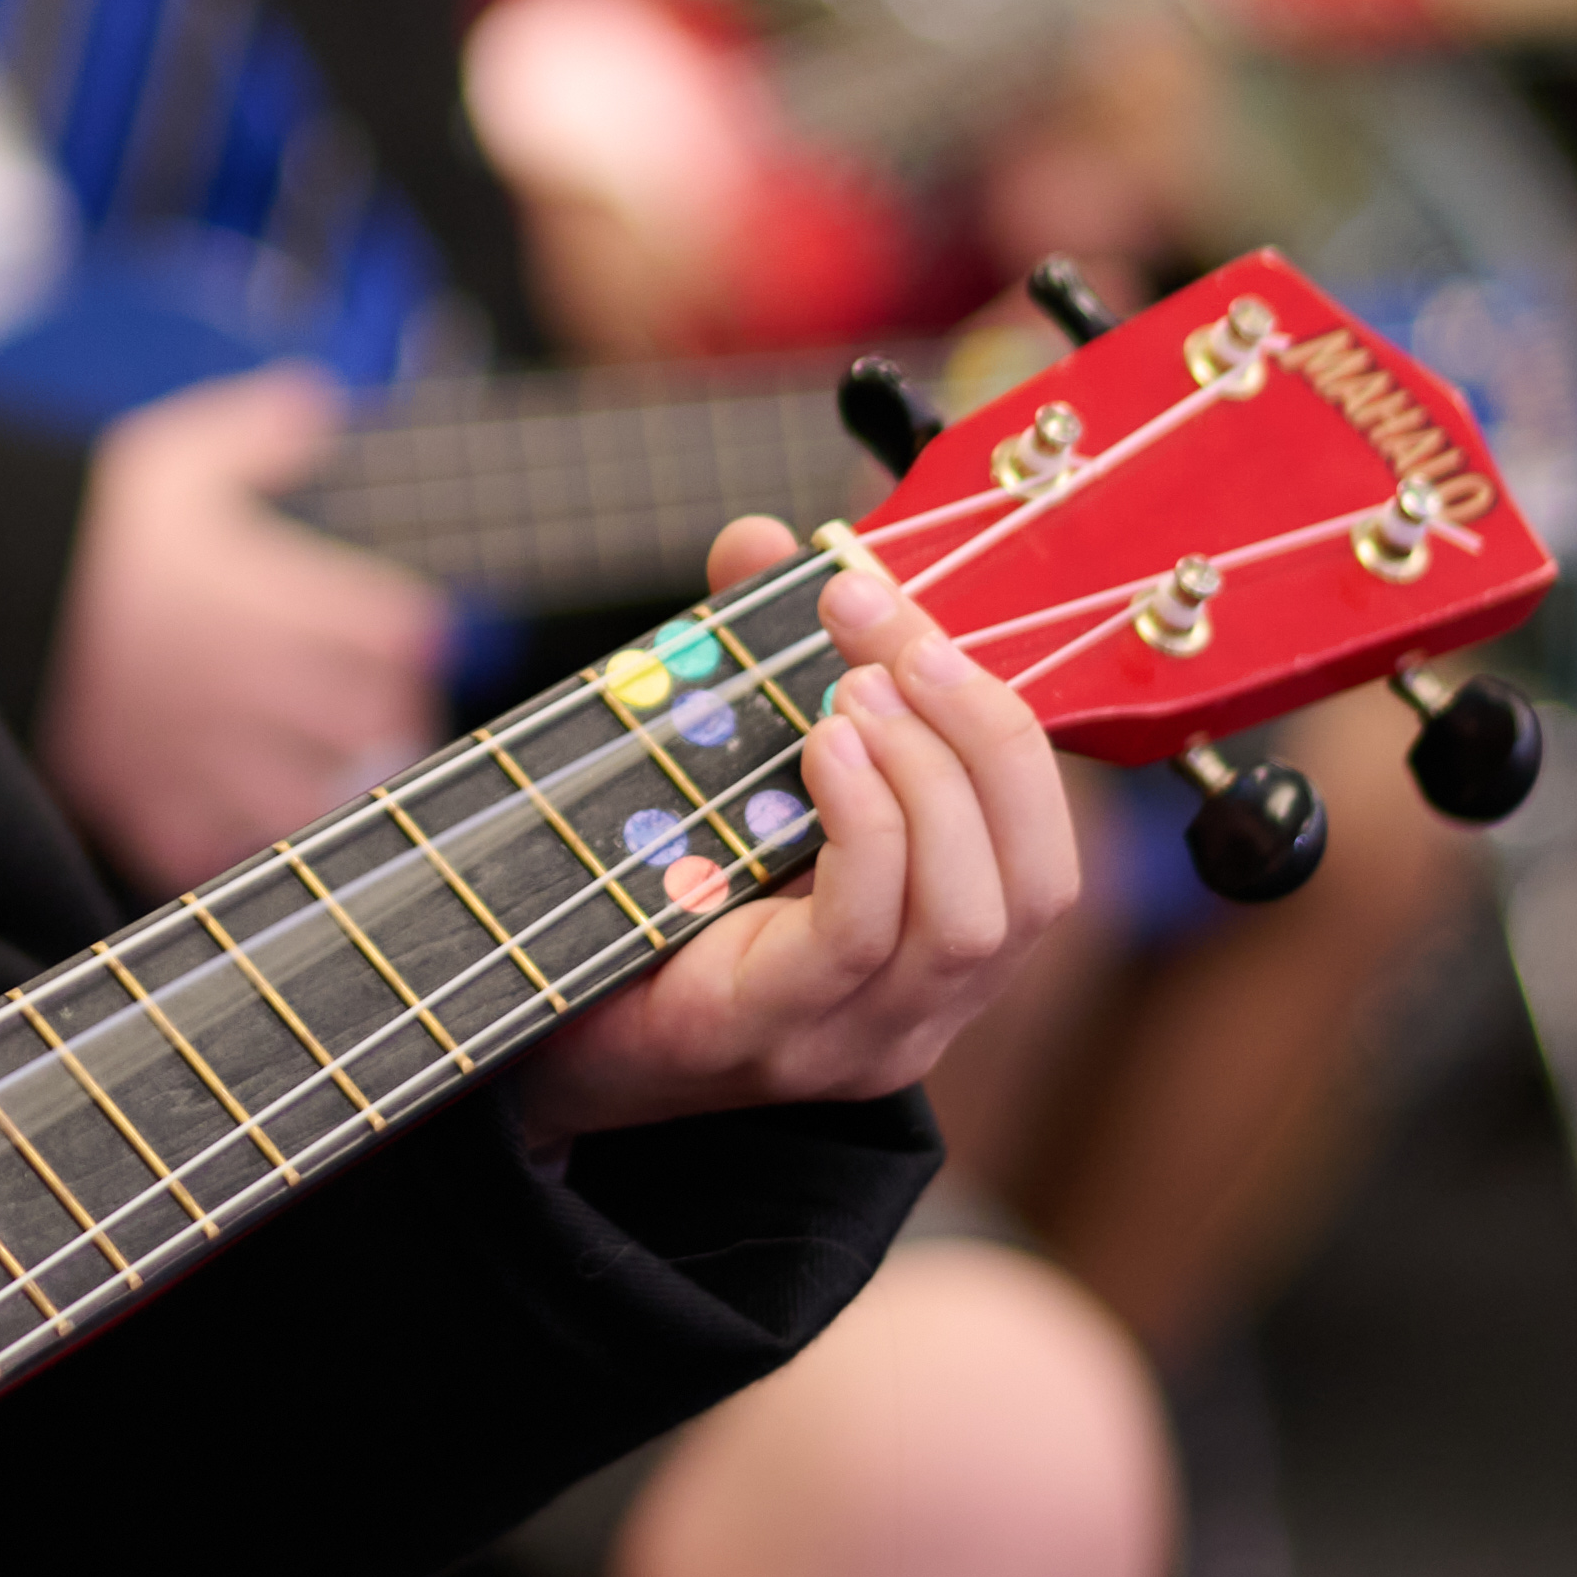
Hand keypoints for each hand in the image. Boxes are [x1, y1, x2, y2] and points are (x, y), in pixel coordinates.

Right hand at [37, 369, 452, 887]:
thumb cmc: (75, 530)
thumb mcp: (168, 457)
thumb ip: (255, 434)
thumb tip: (316, 406)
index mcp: (265, 595)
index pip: (396, 631)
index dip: (409, 635)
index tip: (397, 632)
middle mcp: (247, 681)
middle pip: (373, 721)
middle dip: (385, 714)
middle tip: (372, 706)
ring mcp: (198, 752)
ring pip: (315, 801)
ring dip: (329, 785)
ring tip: (323, 769)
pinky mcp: (143, 804)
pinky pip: (221, 853)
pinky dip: (240, 842)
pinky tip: (239, 815)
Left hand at [518, 515, 1083, 1143]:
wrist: (536, 1035)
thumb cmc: (648, 904)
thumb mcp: (726, 771)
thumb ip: (755, 663)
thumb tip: (763, 539)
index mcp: (942, 944)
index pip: (1041, 844)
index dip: (1001, 718)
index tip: (914, 613)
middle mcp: (926, 1007)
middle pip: (1040, 882)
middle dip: (982, 734)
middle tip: (888, 638)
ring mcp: (860, 1037)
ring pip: (972, 916)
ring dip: (927, 778)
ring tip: (854, 696)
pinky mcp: (775, 1034)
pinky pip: (863, 933)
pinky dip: (865, 828)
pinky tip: (824, 753)